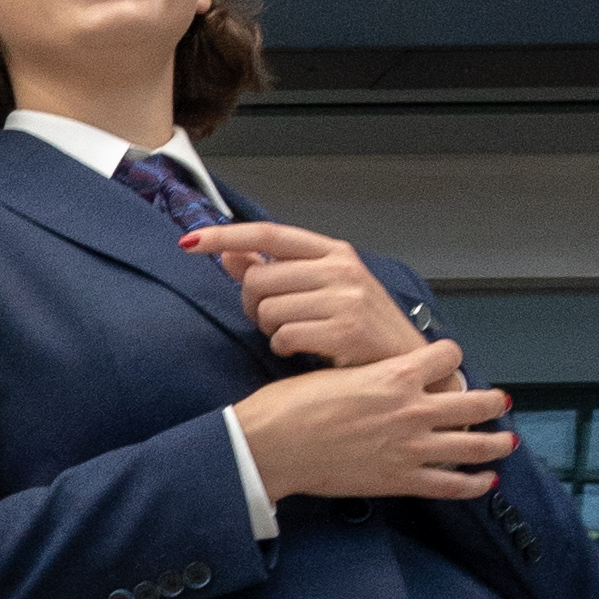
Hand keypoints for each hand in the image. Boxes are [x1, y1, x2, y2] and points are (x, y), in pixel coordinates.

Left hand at [185, 217, 417, 370]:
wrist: (410, 365)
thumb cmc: (361, 327)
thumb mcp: (323, 290)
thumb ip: (274, 271)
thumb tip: (229, 254)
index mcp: (333, 251)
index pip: (268, 233)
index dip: (225, 237)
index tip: (189, 241)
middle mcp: (341, 267)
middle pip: (258, 279)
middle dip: (253, 305)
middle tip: (274, 321)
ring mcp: (346, 296)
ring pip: (267, 310)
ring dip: (271, 330)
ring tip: (297, 335)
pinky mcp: (345, 329)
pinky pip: (283, 336)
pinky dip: (285, 347)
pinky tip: (306, 350)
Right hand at [235, 341, 515, 506]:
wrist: (272, 445)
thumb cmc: (291, 406)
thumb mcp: (335, 372)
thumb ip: (371, 376)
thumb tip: (381, 379)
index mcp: (396, 375)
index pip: (447, 357)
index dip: (451, 357)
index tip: (448, 363)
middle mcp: (414, 410)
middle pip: (474, 402)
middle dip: (491, 401)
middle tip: (498, 401)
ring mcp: (412, 448)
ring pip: (473, 445)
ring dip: (496, 443)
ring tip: (506, 442)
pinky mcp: (401, 480)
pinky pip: (451, 485)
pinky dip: (474, 485)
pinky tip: (486, 482)